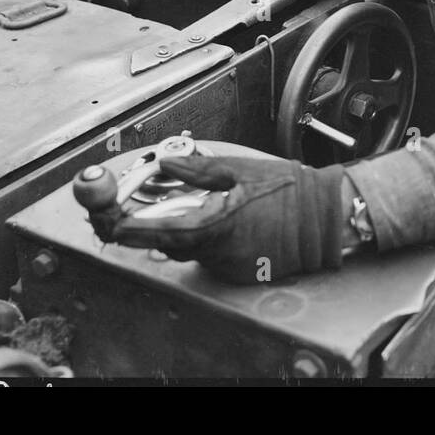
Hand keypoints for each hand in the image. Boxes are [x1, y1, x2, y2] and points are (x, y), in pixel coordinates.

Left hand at [88, 154, 347, 284]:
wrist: (327, 218)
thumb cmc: (289, 191)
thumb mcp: (241, 170)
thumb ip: (198, 169)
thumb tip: (166, 162)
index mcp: (215, 226)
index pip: (158, 232)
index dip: (128, 227)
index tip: (107, 219)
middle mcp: (218, 253)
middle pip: (170, 242)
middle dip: (155, 223)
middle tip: (145, 202)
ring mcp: (229, 266)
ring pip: (189, 249)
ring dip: (183, 228)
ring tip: (199, 203)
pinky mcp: (239, 272)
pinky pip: (210, 255)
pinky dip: (206, 238)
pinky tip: (223, 218)